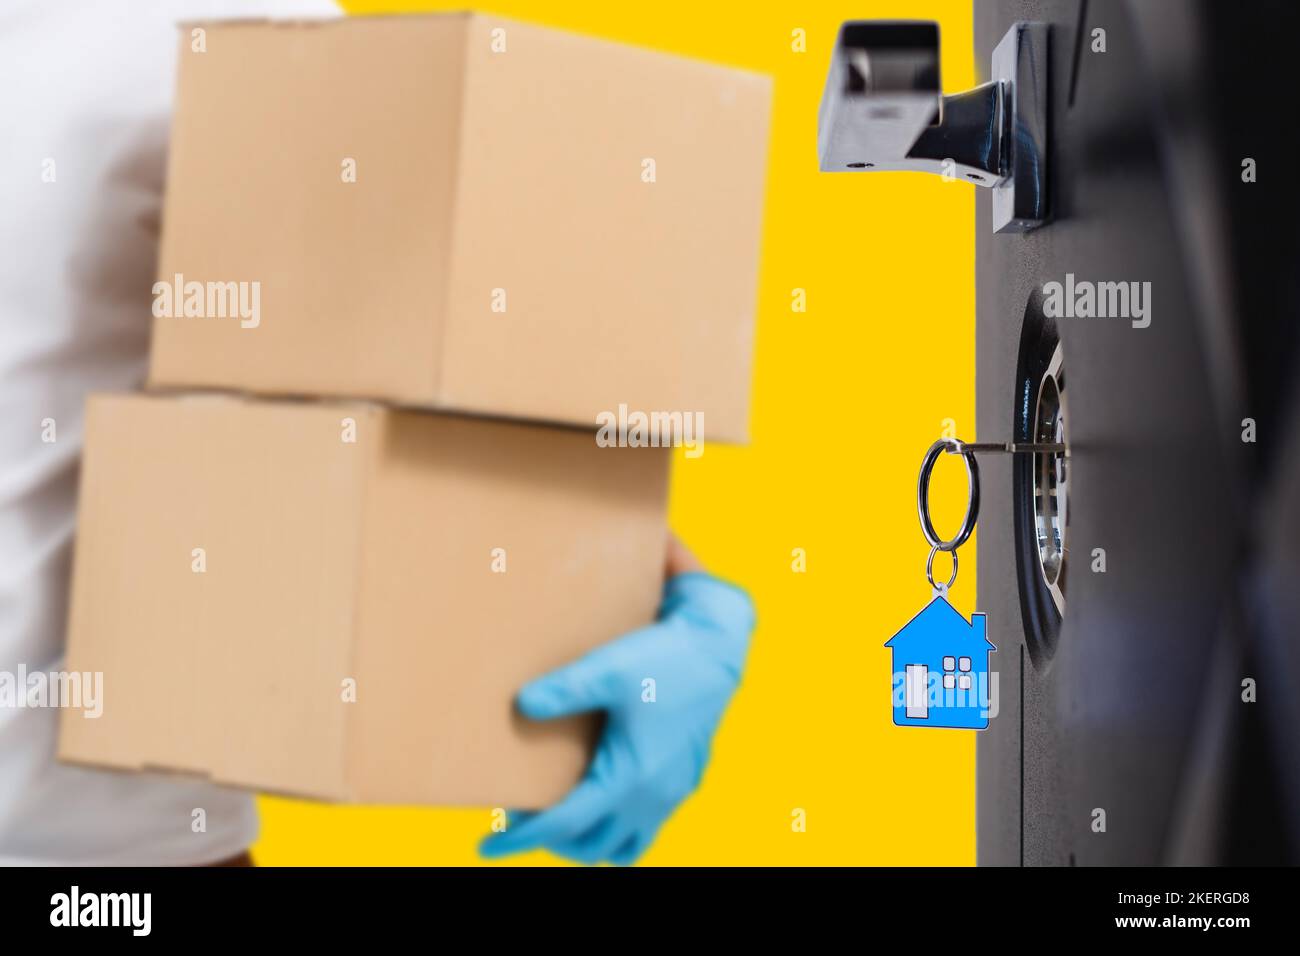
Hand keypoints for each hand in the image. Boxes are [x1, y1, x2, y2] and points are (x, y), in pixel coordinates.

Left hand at [479, 536, 753, 864]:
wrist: (716, 650)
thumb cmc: (663, 658)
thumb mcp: (610, 667)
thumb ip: (566, 688)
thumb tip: (522, 704)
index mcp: (630, 775)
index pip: (565, 824)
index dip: (522, 838)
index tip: (486, 846)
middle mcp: (653, 795)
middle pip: (591, 846)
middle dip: (551, 841)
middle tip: (519, 818)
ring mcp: (671, 794)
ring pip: (622, 848)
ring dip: (587, 842)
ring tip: (559, 819)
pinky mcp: (682, 784)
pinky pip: (645, 831)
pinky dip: (616, 830)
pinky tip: (600, 801)